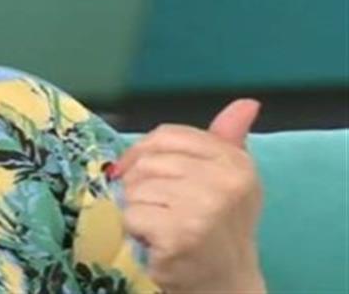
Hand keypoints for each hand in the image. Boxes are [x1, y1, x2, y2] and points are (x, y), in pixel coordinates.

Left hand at [112, 99, 266, 292]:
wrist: (222, 281)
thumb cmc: (216, 228)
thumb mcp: (228, 180)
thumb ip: (226, 139)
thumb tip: (247, 103)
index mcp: (235, 162)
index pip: (166, 135)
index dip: (142, 152)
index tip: (140, 171)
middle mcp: (225, 181)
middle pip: (148, 162)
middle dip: (138, 185)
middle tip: (152, 208)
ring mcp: (203, 207)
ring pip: (135, 187)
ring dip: (134, 207)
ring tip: (153, 224)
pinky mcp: (179, 232)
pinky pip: (131, 213)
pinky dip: (130, 228)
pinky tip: (149, 239)